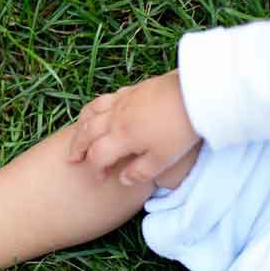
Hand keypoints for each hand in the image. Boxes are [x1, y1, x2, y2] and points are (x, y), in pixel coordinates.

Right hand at [68, 70, 200, 185]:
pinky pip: (104, 99)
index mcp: (121, 137)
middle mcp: (115, 118)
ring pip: (91, 112)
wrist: (196, 93)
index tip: (100, 178)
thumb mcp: (163, 159)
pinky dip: (96, 108)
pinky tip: (100, 112)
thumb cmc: (181, 129)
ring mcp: (122, 101)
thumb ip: (140, 172)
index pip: (97, 155)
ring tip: (78, 134)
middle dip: (77, 148)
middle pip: (86, 133)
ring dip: (81, 126)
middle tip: (72, 158)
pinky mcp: (132, 90)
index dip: (95, 169)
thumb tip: (123, 180)